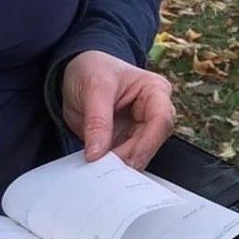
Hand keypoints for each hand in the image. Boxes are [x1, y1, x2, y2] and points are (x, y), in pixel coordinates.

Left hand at [59, 50, 174, 169]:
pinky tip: (98, 169)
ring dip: (120, 166)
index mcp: (155, 90)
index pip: (161, 121)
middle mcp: (154, 112)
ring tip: (99, 170)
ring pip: (139, 155)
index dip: (144, 144)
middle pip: (151, 143)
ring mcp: (141, 129)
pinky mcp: (126, 141)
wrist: (77, 71)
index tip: (120, 160)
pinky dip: (111, 166)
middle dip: (129, 158)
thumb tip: (97, 153)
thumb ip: (97, 121)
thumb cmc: (93, 68)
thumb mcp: (93, 88)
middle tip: (105, 170)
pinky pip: (124, 159)